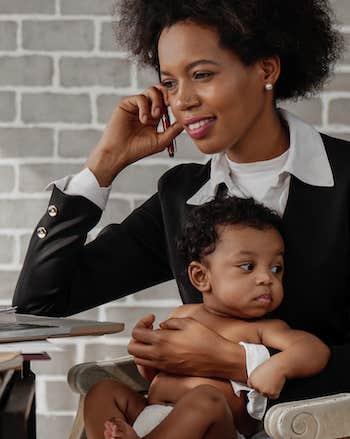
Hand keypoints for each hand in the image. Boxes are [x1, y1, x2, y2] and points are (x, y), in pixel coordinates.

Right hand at [85, 85, 182, 185]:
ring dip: (157, 101)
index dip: (174, 102)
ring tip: (155, 116)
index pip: (167, 102)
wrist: (120, 153)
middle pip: (161, 91)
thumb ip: (174, 130)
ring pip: (152, 91)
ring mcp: (137, 106)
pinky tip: (143, 120)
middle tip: (169, 104)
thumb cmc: (137, 149)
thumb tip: (187, 122)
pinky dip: (145, 107)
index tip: (178, 108)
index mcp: (155, 117)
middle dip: (167, 95)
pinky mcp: (127, 104)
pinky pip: (140, 97)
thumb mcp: (161, 140)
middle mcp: (146, 109)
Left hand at [128, 315, 245, 379]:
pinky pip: (150, 366)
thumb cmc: (207, 341)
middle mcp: (160, 355)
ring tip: (153, 339)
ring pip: (139, 360)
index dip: (141, 322)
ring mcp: (164, 365)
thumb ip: (170, 322)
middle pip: (132, 349)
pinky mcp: (169, 370)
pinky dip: (149, 357)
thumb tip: (162, 326)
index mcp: (163, 341)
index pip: (137, 333)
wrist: (219, 359)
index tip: (150, 319)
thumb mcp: (188, 322)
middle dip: (137, 337)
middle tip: (147, 329)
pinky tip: (161, 348)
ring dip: (142, 348)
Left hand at [247, 361, 285, 398]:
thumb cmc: (269, 366)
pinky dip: (275, 392)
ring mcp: (264, 391)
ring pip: (266, 394)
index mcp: (251, 380)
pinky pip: (273, 396)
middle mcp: (256, 387)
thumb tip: (256, 383)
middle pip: (259, 391)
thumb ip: (255, 378)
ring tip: (272, 381)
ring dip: (269, 390)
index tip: (260, 382)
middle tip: (268, 380)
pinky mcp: (271, 394)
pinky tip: (275, 384)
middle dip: (263, 387)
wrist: (278, 366)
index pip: (251, 386)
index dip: (257, 384)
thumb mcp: (257, 370)